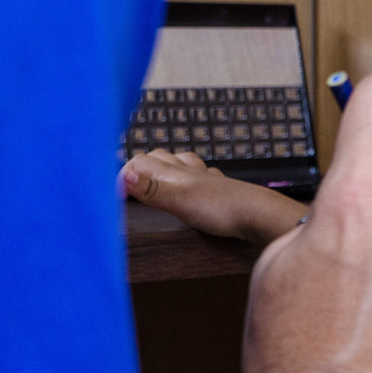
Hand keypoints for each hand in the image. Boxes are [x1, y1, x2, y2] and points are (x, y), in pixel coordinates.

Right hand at [119, 149, 305, 245]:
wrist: (260, 215)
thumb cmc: (223, 208)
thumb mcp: (180, 201)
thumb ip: (151, 189)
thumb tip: (123, 175)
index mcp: (176, 171)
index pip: (139, 162)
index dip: (123, 175)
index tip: (111, 196)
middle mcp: (190, 170)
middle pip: (158, 157)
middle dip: (140, 166)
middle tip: (126, 184)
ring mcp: (206, 179)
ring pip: (181, 163)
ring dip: (166, 167)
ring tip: (155, 178)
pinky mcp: (220, 190)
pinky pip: (202, 176)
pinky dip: (192, 177)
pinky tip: (194, 185)